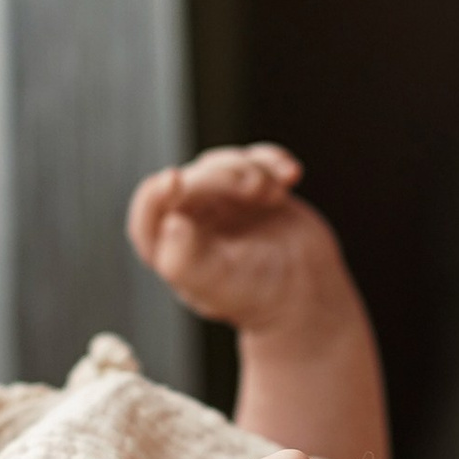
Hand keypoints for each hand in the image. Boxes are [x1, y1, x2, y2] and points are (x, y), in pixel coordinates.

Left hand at [127, 145, 360, 342]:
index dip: (156, 194)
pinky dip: (271, 160)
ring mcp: (223, 204)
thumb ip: (189, 260)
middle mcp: (192, 222)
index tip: (173, 179)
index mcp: (172, 249)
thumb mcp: (223, 286)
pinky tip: (291, 175)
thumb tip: (171, 223)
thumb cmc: (260, 298)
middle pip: (193, 180)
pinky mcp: (253, 191)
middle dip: (222, 177)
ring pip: (222, 164)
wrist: (309, 298)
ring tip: (274, 194)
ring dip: (250, 169)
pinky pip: (254, 160)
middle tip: (255, 189)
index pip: (149, 214)